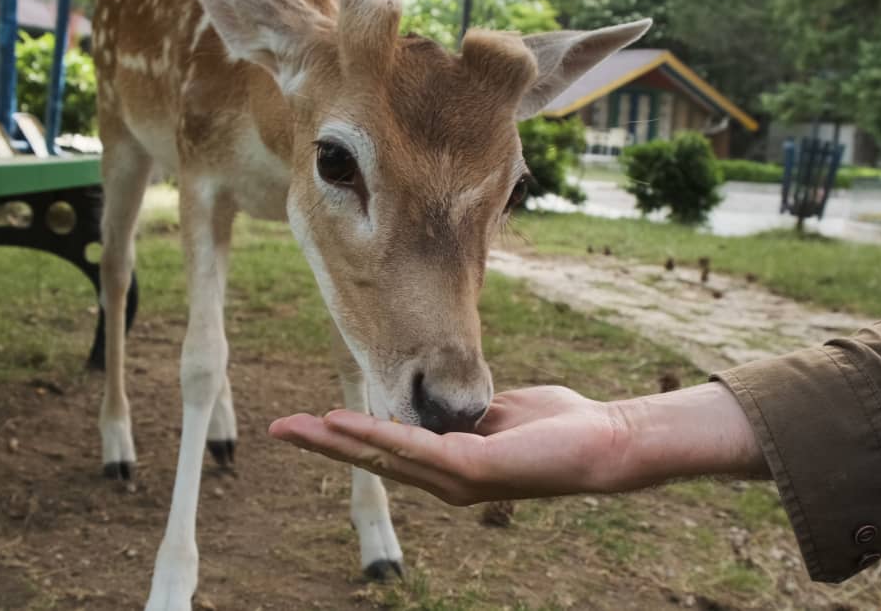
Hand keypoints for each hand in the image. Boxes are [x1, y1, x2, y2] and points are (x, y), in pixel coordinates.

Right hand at [269, 383, 763, 505]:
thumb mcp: (498, 411)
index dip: (346, 436)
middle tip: (277, 429)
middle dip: (322, 444)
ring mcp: (455, 478)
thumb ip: (464, 411)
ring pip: (381, 454)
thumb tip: (444, 402)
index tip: (310, 420)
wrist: (603, 440)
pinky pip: (411, 447)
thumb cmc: (558, 425)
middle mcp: (445, 479)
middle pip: (371, 458)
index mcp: (449, 464)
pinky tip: (341, 424)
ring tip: (293, 428)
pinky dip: (373, 434)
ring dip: (334, 440)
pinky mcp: (470, 468)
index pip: (386, 448)